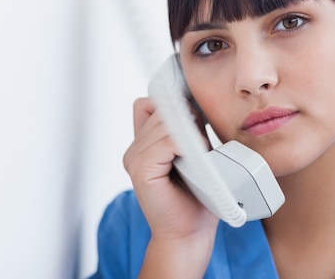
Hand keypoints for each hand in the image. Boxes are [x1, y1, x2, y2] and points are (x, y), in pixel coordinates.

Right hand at [123, 98, 217, 276]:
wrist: (191, 231)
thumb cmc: (196, 195)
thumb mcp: (194, 152)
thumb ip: (186, 128)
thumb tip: (192, 103)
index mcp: (143, 144)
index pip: (150, 104)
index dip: (173, 106)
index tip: (194, 117)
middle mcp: (134, 150)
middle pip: (160, 110)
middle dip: (187, 121)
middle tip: (201, 145)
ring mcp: (133, 159)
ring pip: (166, 124)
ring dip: (189, 135)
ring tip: (198, 156)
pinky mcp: (140, 170)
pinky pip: (166, 142)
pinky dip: (185, 145)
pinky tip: (193, 160)